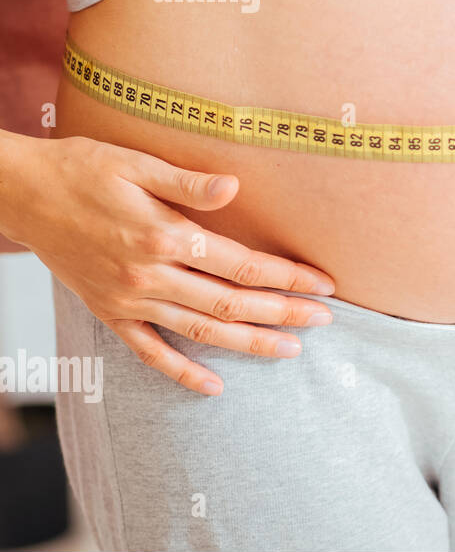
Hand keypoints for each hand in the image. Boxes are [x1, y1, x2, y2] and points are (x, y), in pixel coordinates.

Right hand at [0, 132, 335, 395]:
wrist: (20, 193)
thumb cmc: (83, 169)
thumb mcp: (137, 164)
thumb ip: (188, 183)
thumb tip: (235, 188)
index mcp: (164, 236)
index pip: (242, 264)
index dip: (288, 276)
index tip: (324, 284)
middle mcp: (150, 275)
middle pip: (231, 303)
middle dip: (283, 313)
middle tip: (326, 321)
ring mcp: (129, 299)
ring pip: (200, 331)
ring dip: (249, 344)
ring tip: (291, 351)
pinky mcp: (109, 312)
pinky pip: (149, 352)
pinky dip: (182, 372)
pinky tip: (215, 386)